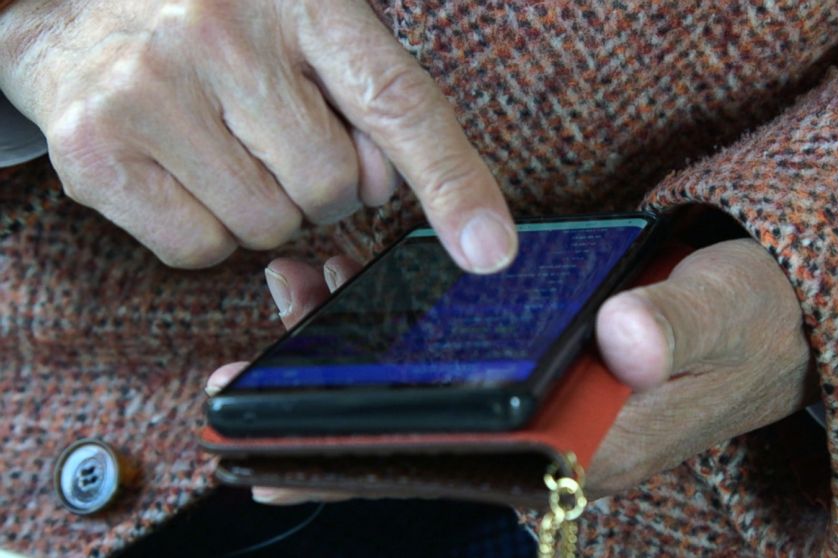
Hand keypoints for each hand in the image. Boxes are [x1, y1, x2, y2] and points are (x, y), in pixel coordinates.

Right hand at [0, 0, 515, 271]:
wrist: (71, 3)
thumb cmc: (213, 19)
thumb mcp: (305, 26)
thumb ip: (365, 97)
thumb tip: (385, 187)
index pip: (398, 104)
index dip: (453, 184)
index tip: (491, 250)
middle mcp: (222, 35)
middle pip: (332, 188)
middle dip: (319, 184)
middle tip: (274, 133)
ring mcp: (152, 90)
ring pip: (267, 226)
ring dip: (263, 207)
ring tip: (223, 144)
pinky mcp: (98, 148)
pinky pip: (199, 249)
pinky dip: (206, 229)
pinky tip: (182, 168)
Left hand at [206, 238, 814, 503]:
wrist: (760, 319)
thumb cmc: (745, 327)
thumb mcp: (726, 320)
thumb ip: (680, 332)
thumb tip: (622, 337)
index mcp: (584, 451)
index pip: (459, 473)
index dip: (368, 464)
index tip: (275, 454)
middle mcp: (543, 445)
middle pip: (418, 445)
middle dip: (326, 418)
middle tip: (246, 377)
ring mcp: (530, 412)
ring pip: (419, 406)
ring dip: (348, 366)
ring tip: (292, 301)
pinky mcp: (524, 376)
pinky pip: (440, 368)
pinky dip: (388, 336)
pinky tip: (352, 287)